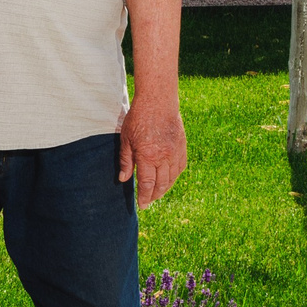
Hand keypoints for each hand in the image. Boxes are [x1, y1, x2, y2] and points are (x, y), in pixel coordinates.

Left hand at [118, 91, 187, 207]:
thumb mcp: (126, 139)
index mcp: (148, 156)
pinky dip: (175, 176)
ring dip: (165, 188)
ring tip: (157, 193)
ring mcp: (175, 152)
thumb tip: (124, 179)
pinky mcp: (182, 147)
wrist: (158, 101)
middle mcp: (163, 157)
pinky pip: (180, 167)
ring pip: (172, 178)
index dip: (144, 197)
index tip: (142, 205)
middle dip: (154, 196)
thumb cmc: (138, 118)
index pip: (147, 184)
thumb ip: (126, 161)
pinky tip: (169, 179)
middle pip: (161, 184)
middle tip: (148, 201)